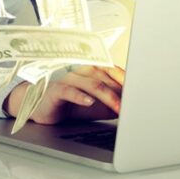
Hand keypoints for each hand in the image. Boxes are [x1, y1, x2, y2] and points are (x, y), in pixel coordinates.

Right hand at [4, 65, 124, 124]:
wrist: (39, 108)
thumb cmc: (68, 104)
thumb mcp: (95, 106)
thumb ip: (112, 104)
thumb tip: (134, 108)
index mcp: (90, 71)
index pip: (112, 70)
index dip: (126, 79)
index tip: (140, 89)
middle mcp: (80, 71)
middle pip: (104, 75)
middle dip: (121, 88)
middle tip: (134, 102)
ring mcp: (67, 79)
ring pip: (90, 82)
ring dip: (106, 95)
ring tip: (118, 107)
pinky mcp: (55, 90)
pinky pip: (68, 90)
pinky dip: (79, 96)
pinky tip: (89, 102)